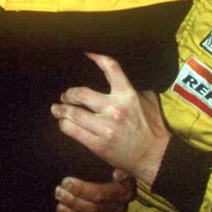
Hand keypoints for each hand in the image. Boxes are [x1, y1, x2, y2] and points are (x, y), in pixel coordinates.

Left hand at [51, 53, 169, 184]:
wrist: (154, 156)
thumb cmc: (151, 127)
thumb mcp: (146, 100)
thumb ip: (131, 88)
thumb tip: (117, 78)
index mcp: (127, 94)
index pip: (111, 67)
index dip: (97, 58)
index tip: (87, 55)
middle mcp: (115, 108)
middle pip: (82, 93)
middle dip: (69, 94)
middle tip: (64, 96)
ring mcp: (106, 127)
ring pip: (74, 113)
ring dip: (61, 110)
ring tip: (57, 109)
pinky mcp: (99, 145)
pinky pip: (74, 131)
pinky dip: (65, 125)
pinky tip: (64, 123)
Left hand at [54, 168, 135, 211]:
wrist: (128, 169)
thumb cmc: (117, 160)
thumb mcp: (117, 159)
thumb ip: (116, 165)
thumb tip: (117, 173)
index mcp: (124, 190)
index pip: (100, 194)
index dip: (82, 190)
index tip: (66, 181)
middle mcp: (120, 205)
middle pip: (94, 209)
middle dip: (73, 201)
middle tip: (58, 191)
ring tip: (59, 207)